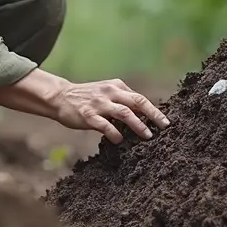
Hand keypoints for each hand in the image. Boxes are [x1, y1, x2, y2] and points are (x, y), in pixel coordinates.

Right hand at [0, 69, 170, 143]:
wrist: (60, 97)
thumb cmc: (86, 97)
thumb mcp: (106, 92)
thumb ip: (122, 100)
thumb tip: (143, 113)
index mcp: (116, 86)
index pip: (140, 98)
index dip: (154, 110)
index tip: (165, 122)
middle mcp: (110, 92)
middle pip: (137, 102)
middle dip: (153, 115)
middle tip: (164, 127)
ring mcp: (99, 104)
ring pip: (124, 113)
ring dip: (138, 125)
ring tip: (147, 136)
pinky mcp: (88, 115)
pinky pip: (105, 125)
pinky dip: (115, 133)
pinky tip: (120, 140)